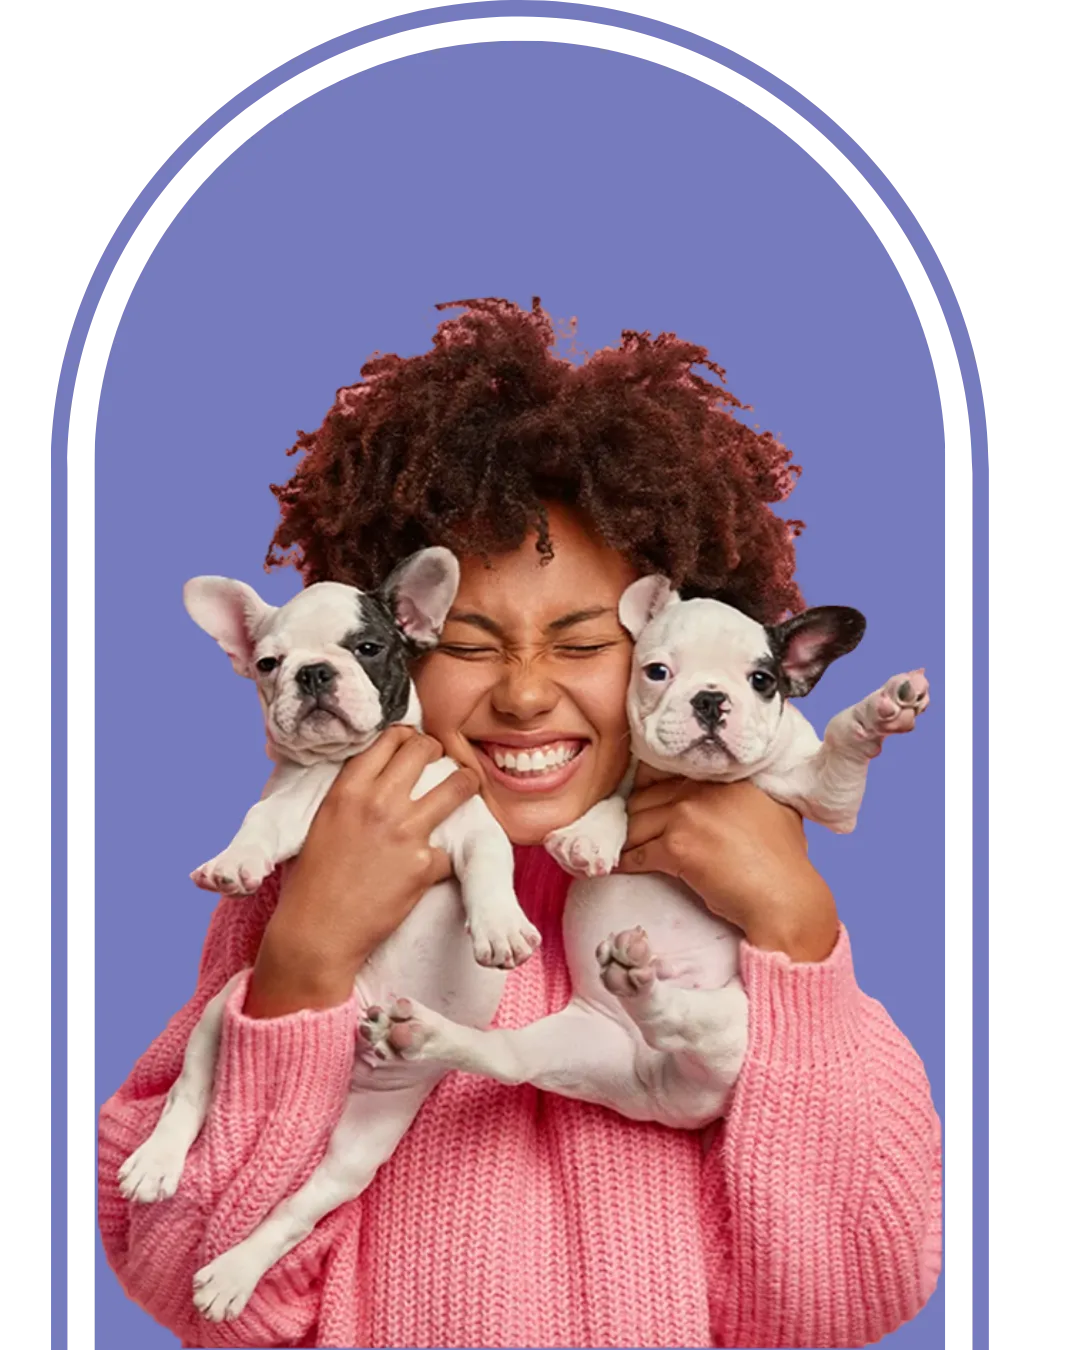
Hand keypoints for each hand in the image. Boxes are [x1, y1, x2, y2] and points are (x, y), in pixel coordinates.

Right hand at [245, 727, 478, 1016]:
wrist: (318, 932)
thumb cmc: (312, 882)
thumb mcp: (322, 823)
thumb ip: (351, 795)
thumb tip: (378, 779)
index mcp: (348, 789)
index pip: (389, 739)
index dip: (408, 737)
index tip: (415, 745)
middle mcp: (378, 802)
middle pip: (424, 751)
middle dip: (438, 751)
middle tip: (444, 762)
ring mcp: (404, 831)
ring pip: (457, 786)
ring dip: (466, 784)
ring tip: (467, 787)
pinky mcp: (424, 864)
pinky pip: (450, 847)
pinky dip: (445, 855)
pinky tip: (434, 864)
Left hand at [617, 765, 838, 962]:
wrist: (785, 898)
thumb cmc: (784, 862)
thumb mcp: (772, 810)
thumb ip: (743, 795)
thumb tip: (724, 800)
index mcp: (724, 775)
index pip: (668, 772)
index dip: (648, 788)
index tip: (638, 800)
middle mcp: (702, 788)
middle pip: (645, 797)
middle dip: (632, 816)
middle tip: (621, 829)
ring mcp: (688, 815)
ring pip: (636, 823)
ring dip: (624, 839)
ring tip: (615, 848)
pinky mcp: (677, 848)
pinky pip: (638, 853)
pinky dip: (624, 862)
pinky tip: (616, 867)